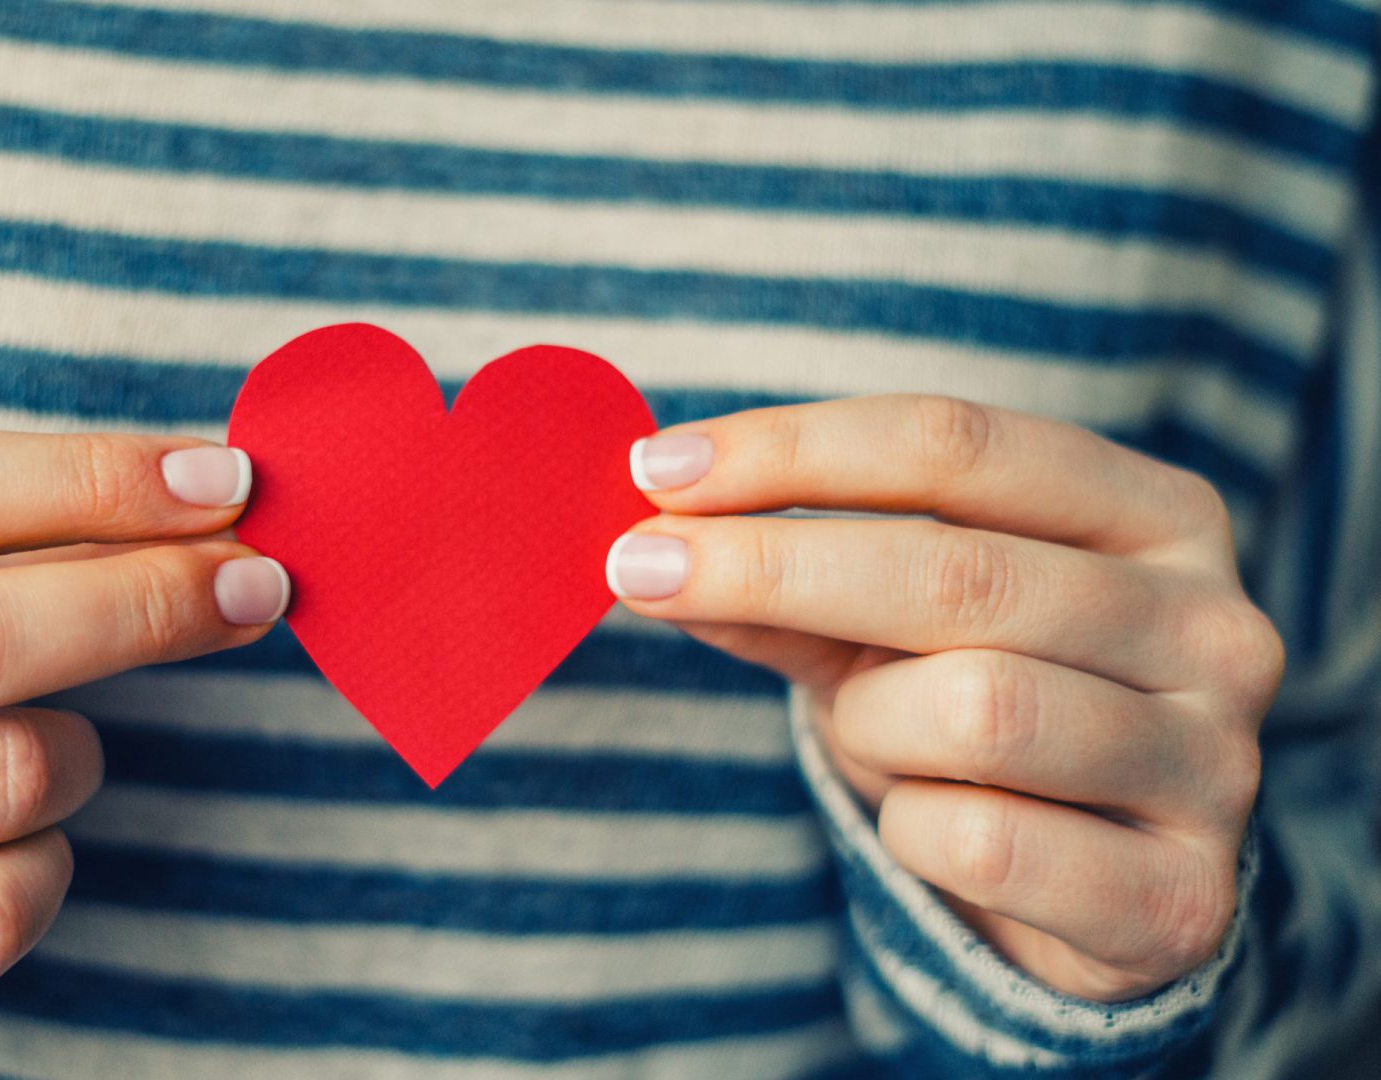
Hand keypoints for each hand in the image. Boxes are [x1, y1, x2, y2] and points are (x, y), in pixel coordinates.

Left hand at [608, 395, 1282, 1000]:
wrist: (1093, 891)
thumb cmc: (982, 714)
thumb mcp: (887, 627)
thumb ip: (788, 581)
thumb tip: (651, 539)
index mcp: (1157, 515)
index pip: (956, 444)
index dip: (792, 450)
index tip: (655, 467)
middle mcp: (1212, 625)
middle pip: (957, 568)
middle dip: (770, 565)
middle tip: (638, 569)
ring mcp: (1215, 764)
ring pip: (975, 708)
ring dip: (870, 724)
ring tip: (871, 735)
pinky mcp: (1180, 898)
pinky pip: (982, 845)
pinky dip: (910, 833)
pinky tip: (930, 830)